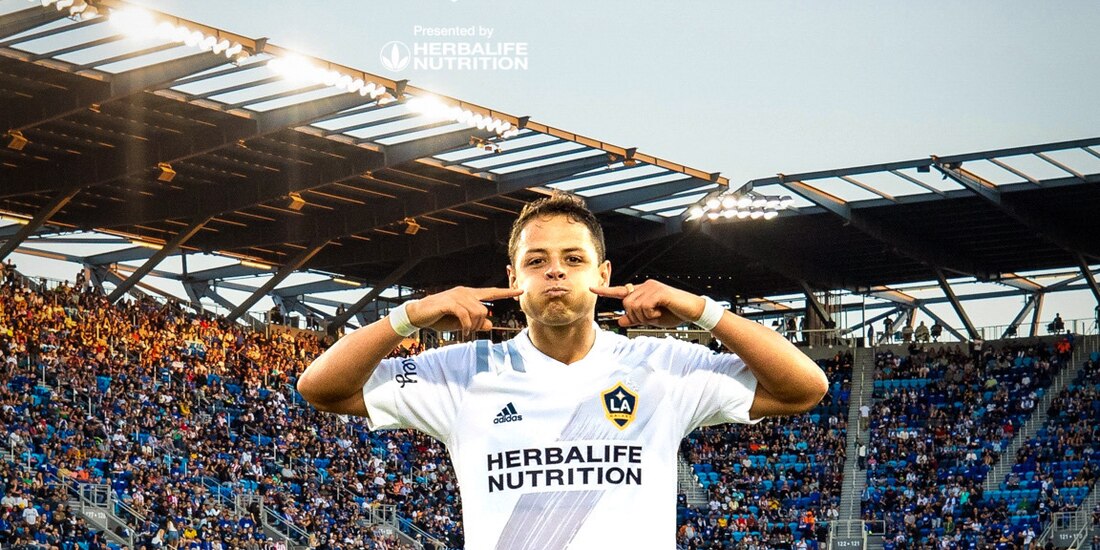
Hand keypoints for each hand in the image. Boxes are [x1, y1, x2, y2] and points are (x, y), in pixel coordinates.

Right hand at [405, 287, 522, 336]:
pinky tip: (463, 332)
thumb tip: (490, 325)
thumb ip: (476, 323)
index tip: (520, 291)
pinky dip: (466, 326)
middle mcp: (465, 292)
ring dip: (473, 326)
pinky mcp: (450, 302)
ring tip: (465, 331)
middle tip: (470, 331)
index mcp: (469, 294)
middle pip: (485, 310)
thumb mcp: (461, 323)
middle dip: (480, 325)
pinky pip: (466, 315)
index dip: (507, 292)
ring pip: (477, 313)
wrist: (418, 314)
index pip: (491, 293)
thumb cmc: (440, 317)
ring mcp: (457, 296)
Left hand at [590, 280, 704, 327]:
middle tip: (652, 317)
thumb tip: (620, 320)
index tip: (591, 289)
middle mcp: (645, 286)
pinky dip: (651, 314)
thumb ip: (635, 319)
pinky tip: (661, 311)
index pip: (621, 291)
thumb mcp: (651, 319)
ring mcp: (651, 287)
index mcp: (642, 291)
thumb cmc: (673, 313)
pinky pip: (644, 306)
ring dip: (645, 316)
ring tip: (658, 314)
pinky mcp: (658, 291)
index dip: (606, 291)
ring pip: (634, 306)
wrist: (692, 311)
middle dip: (636, 316)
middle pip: (626, 304)